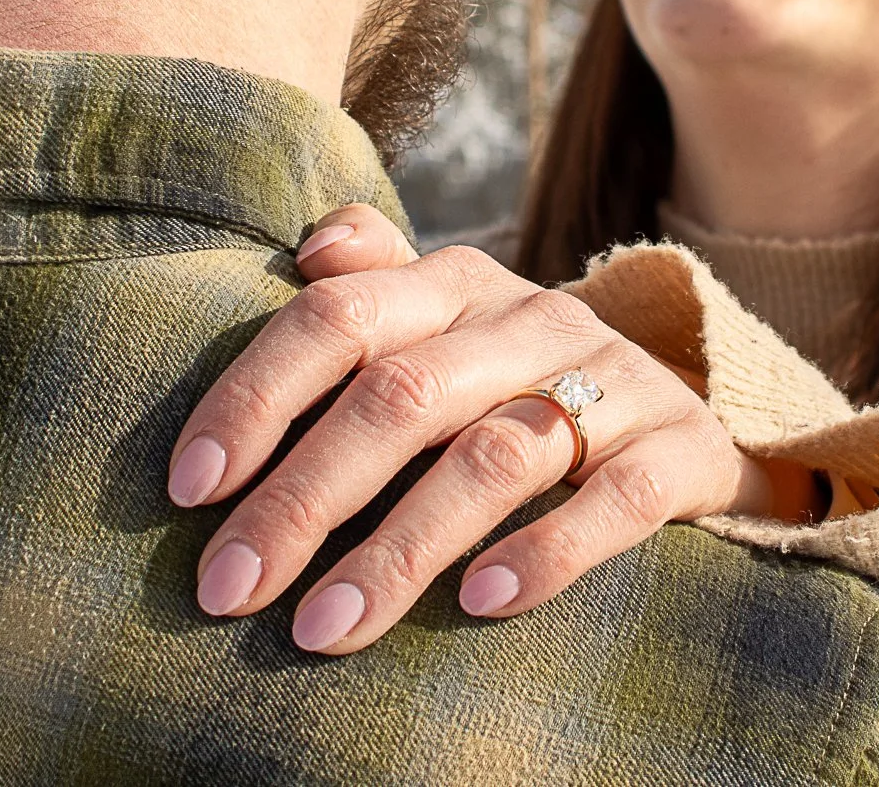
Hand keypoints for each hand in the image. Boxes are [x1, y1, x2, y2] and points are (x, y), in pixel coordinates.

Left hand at [167, 206, 821, 653]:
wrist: (690, 417)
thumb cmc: (516, 385)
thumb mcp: (442, 327)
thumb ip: (368, 285)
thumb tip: (307, 249)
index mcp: (450, 285)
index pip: (335, 318)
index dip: (255, 397)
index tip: (188, 488)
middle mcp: (528, 318)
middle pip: (399, 397)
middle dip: (302, 498)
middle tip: (229, 589)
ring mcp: (613, 380)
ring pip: (494, 456)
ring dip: (400, 549)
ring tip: (324, 628)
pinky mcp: (681, 448)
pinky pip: (618, 499)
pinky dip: (549, 551)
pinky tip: (481, 606)